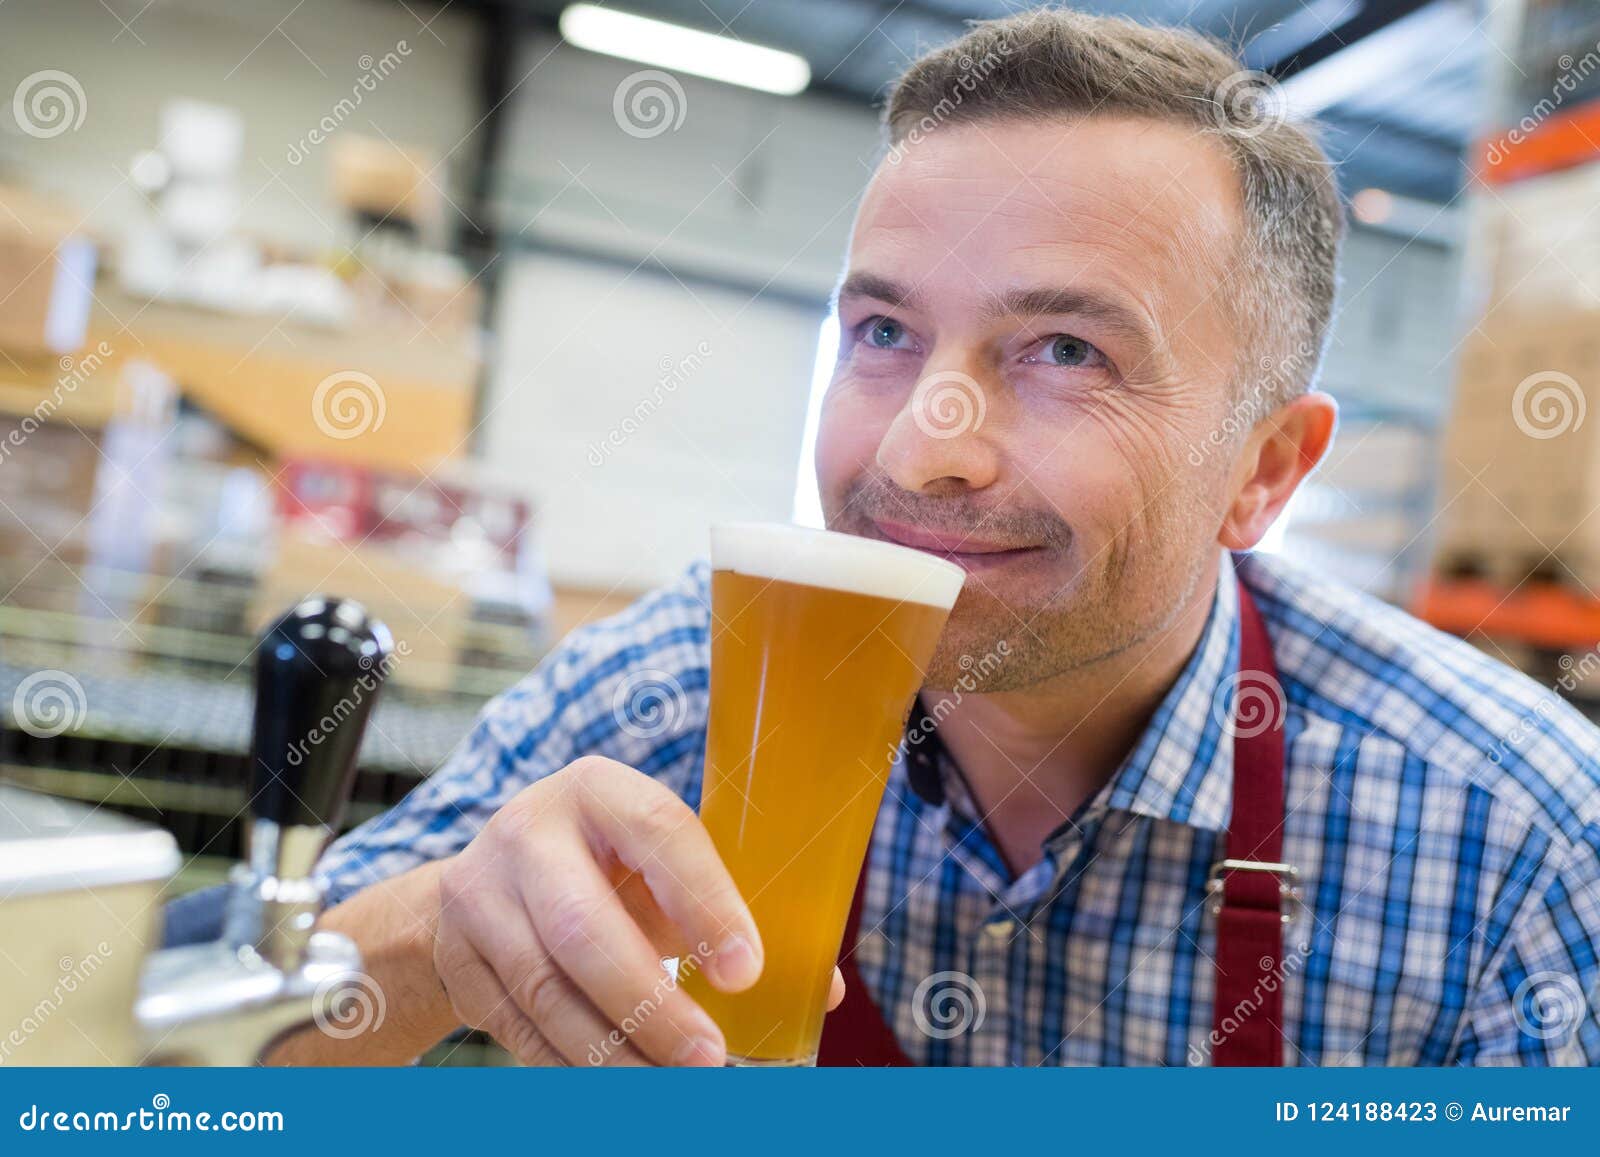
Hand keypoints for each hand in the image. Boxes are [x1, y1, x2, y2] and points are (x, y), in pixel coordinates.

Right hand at [432, 755, 843, 1065]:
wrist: (489, 881)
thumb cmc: (605, 869)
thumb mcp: (659, 868)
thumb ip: (730, 916)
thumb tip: (819, 989)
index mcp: (599, 791)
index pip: (659, 834)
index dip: (705, 903)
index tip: (747, 972)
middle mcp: (529, 831)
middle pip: (583, 928)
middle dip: (652, 1005)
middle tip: (710, 1060)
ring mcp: (481, 894)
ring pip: (546, 989)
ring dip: (614, 1051)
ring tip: (671, 1088)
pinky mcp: (456, 955)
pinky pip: (520, 1026)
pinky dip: (574, 1065)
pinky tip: (621, 1086)